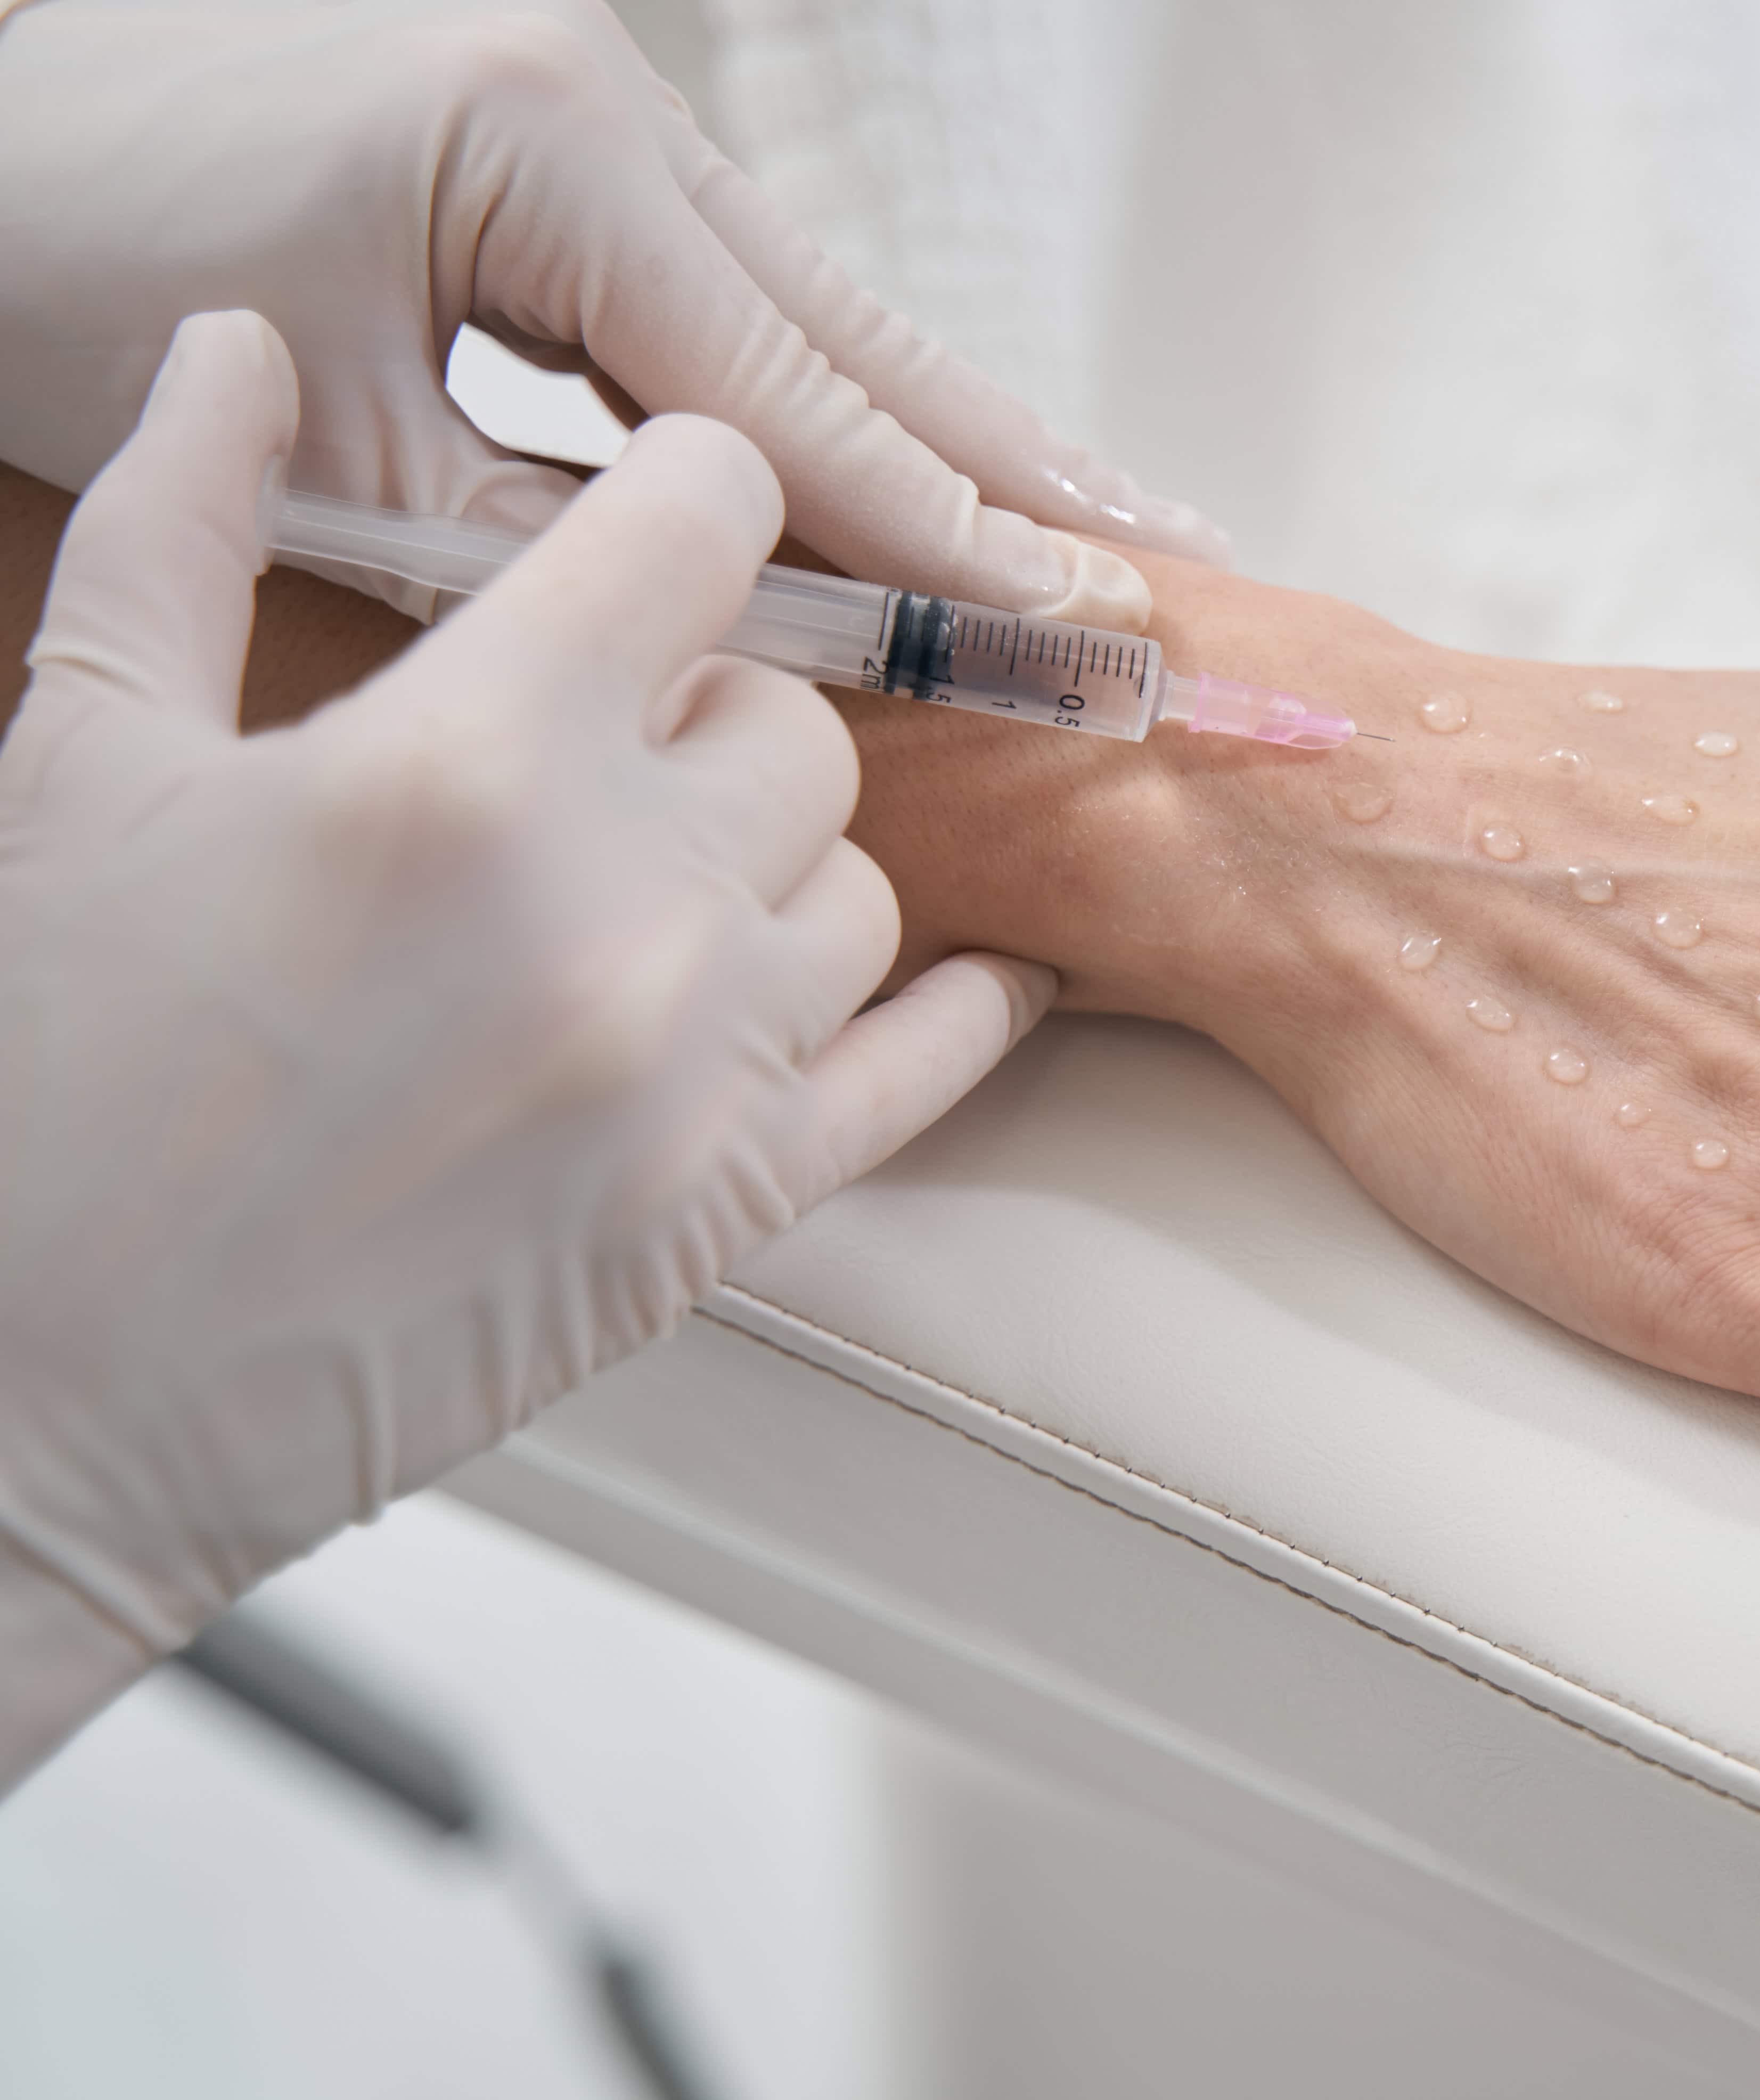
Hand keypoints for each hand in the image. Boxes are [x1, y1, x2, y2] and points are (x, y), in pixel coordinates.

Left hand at [0, 0, 1221, 631]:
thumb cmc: (66, 244)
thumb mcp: (321, 449)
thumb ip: (544, 551)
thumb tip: (731, 640)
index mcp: (556, 156)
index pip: (805, 406)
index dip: (950, 546)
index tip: (1078, 641)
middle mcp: (605, 106)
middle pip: (864, 329)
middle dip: (1025, 464)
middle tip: (1177, 562)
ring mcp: (584, 105)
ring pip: (816, 301)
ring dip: (950, 426)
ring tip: (1095, 523)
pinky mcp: (546, 135)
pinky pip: (731, 286)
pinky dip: (832, 387)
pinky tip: (914, 456)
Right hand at [0, 314, 1052, 1783]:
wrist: (34, 1392)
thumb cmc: (40, 1074)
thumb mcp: (80, 757)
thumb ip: (178, 526)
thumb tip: (237, 354)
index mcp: (460, 762)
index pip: (708, 527)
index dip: (696, 497)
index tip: (666, 523)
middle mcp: (617, 902)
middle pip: (798, 723)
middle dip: (712, 715)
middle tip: (608, 755)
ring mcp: (692, 1066)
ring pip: (862, 885)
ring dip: (779, 867)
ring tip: (658, 890)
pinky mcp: (726, 1210)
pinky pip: (932, 1065)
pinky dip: (960, 1009)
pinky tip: (974, 974)